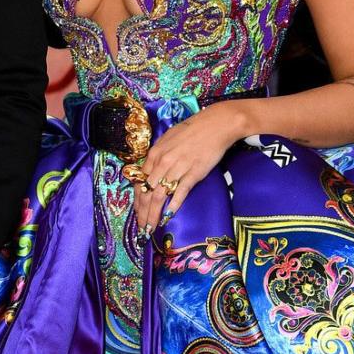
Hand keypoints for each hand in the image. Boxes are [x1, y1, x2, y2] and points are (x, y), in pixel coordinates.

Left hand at [132, 101, 253, 237]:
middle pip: (147, 193)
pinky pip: (180, 192)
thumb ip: (158, 157)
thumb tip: (151, 173)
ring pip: (159, 196)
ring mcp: (178, 168)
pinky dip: (173, 205)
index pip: (140, 182)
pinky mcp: (194, 173)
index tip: (137, 213)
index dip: (137, 201)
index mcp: (155, 154)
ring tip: (151, 228)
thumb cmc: (192, 130)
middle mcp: (163, 162)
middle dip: (143, 213)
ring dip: (154, 214)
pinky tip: (168, 217)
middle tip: (142, 228)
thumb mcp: (168, 140)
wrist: (215, 125)